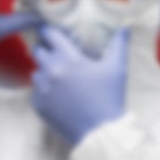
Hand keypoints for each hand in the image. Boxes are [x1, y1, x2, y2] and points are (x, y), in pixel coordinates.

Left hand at [30, 26, 128, 145]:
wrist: (100, 131)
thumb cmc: (109, 97)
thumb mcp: (117, 68)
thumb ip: (118, 44)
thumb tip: (124, 28)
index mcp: (68, 58)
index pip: (49, 34)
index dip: (50, 31)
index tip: (53, 32)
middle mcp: (50, 70)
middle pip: (38, 50)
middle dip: (46, 50)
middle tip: (59, 55)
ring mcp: (41, 89)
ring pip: (36, 71)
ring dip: (45, 70)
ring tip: (60, 77)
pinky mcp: (38, 105)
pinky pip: (36, 90)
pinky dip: (45, 90)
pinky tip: (60, 95)